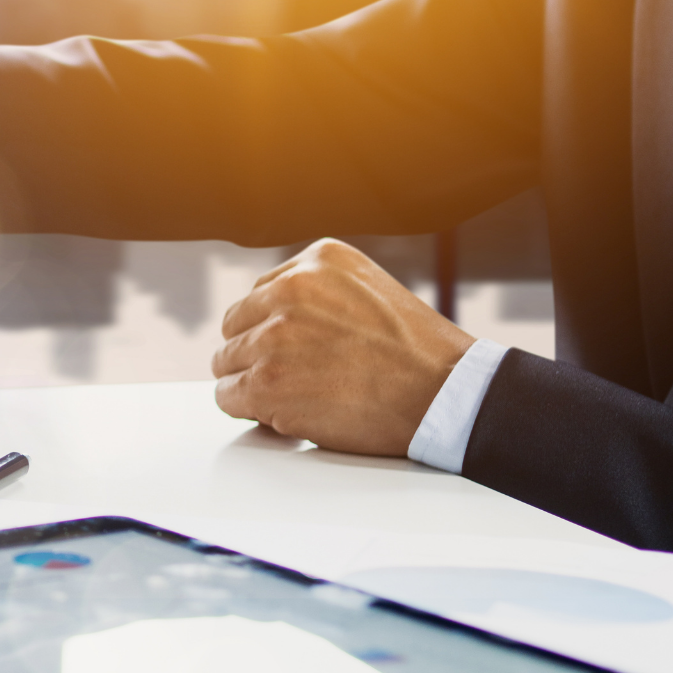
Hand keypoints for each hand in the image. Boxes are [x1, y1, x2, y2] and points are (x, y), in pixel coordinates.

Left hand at [210, 239, 474, 455]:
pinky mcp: (264, 382)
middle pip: (236, 327)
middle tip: (300, 376)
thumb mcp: (368, 290)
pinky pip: (227, 397)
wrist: (446, 395)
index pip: (259, 295)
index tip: (304, 348)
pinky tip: (288, 412)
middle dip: (258, 353)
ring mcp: (273, 336)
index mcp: (317, 260)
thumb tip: (263, 317)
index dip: (277, 329)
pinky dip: (250, 410)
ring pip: (227, 362)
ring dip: (255, 382)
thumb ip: (318, 292)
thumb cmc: (416, 353)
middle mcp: (289, 289)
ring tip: (303, 393)